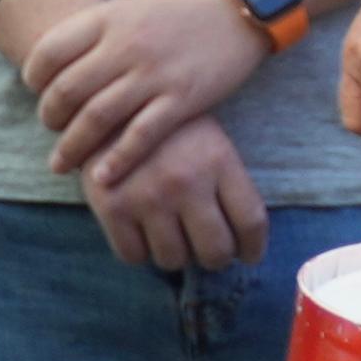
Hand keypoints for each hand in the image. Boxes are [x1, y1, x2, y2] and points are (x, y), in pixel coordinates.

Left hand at [24, 0, 276, 182]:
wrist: (244, 2)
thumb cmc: (185, 5)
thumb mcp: (133, 5)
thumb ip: (99, 33)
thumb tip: (63, 66)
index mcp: (108, 17)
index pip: (49, 52)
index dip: (34, 78)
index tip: (37, 92)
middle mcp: (125, 45)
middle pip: (66, 91)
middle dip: (49, 118)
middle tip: (51, 130)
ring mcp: (154, 73)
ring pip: (95, 119)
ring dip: (72, 147)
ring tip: (61, 163)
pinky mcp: (182, 99)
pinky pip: (140, 137)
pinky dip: (116, 161)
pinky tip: (103, 178)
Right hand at [88, 111, 266, 272]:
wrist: (107, 101)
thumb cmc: (167, 128)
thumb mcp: (209, 140)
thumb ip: (226, 184)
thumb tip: (243, 241)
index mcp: (219, 160)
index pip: (251, 222)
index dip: (253, 248)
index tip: (248, 255)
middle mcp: (186, 181)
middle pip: (215, 252)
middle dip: (215, 258)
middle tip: (208, 250)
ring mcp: (148, 196)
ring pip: (173, 260)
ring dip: (175, 254)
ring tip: (172, 235)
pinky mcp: (111, 207)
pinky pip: (132, 256)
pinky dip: (139, 251)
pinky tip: (141, 232)